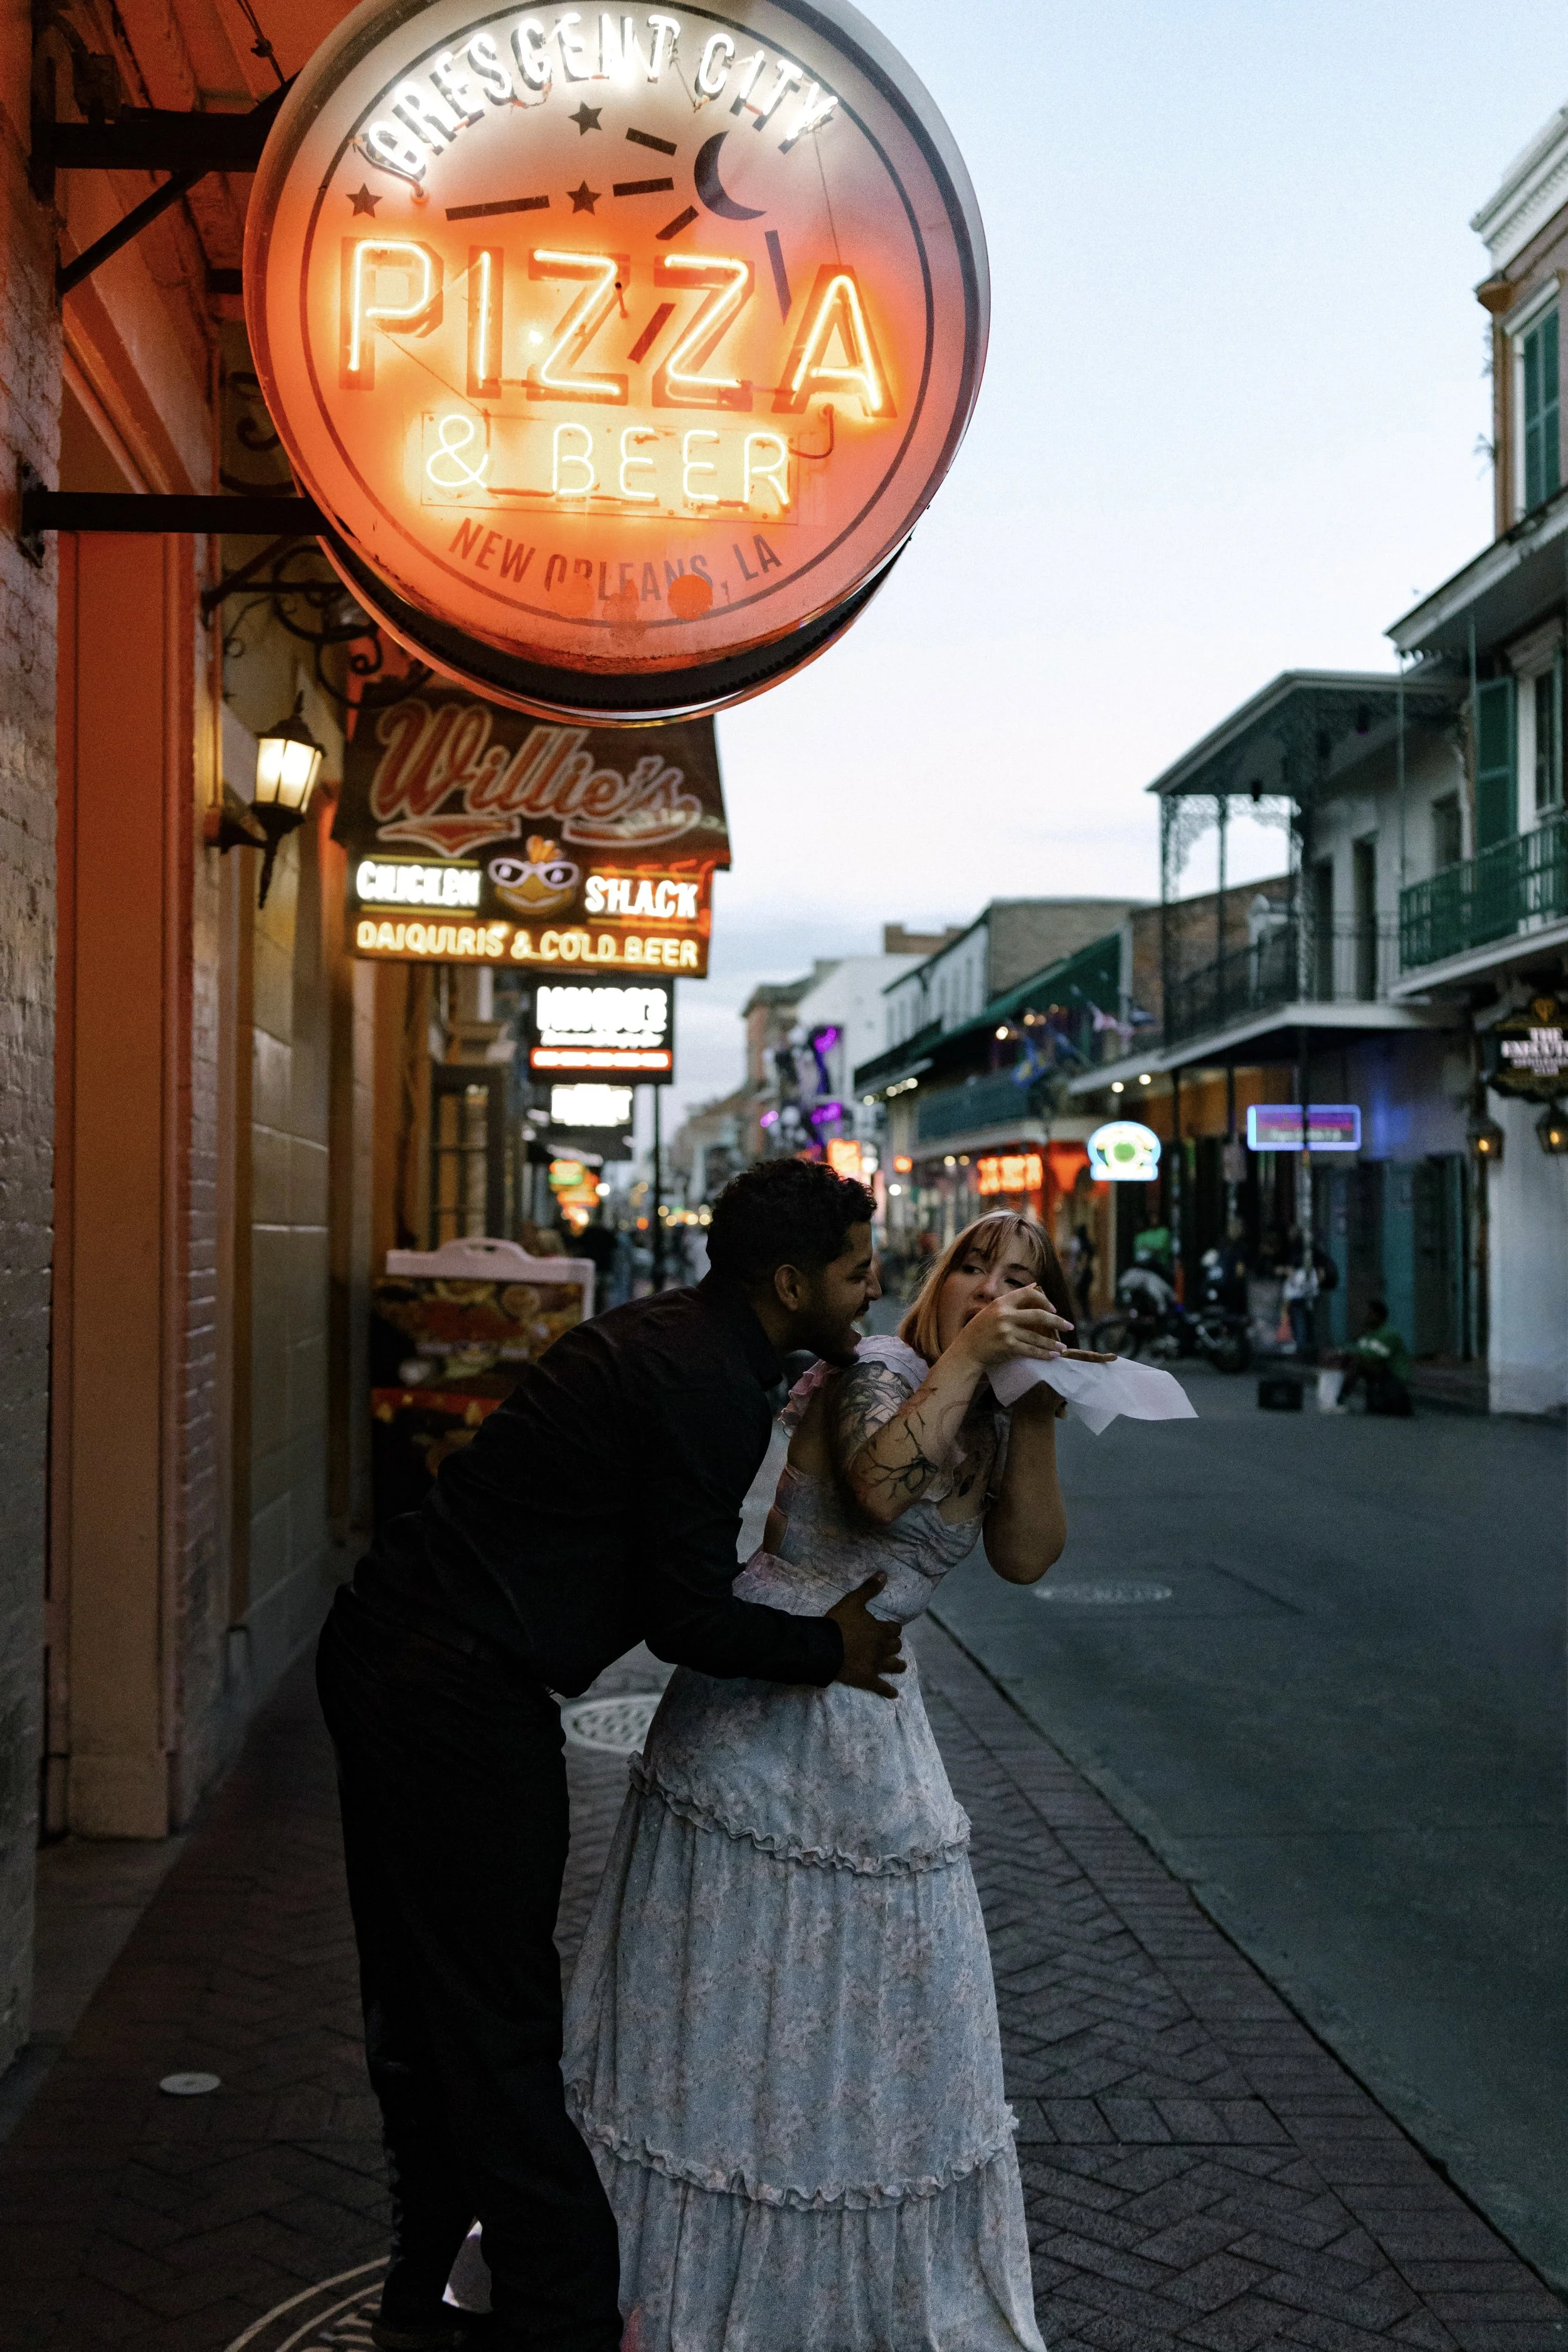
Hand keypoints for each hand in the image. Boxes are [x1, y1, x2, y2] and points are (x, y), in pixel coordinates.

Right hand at [826, 1573, 905, 1699]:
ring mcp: (876, 1665)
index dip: (893, 1629)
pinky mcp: (867, 1679)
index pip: (894, 1629)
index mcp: (880, 1630)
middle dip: (894, 1645)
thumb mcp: (853, 1601)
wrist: (826, 1647)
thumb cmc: (839, 1623)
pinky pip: (881, 1687)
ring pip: (894, 1666)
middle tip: (892, 1645)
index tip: (891, 1629)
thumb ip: (869, 1589)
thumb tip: (884, 1573)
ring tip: (901, 1666)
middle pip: (895, 1646)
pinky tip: (894, 1695)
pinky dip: (889, 1691)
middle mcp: (882, 1648)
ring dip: (898, 1665)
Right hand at [951, 1285, 1073, 1371]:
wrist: (967, 1351)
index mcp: (1001, 1302)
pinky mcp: (1008, 1347)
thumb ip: (1014, 1299)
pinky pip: (1031, 1350)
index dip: (1044, 1300)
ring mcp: (1007, 1332)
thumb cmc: (979, 1330)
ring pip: (1037, 1336)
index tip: (1054, 1309)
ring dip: (1052, 1343)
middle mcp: (1005, 1315)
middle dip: (1057, 1321)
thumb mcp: (993, 1309)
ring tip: (1063, 1347)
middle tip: (1069, 1326)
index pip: (1028, 1294)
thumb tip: (1035, 1286)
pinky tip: (1053, 1355)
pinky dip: (1044, 1354)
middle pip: (1038, 1315)